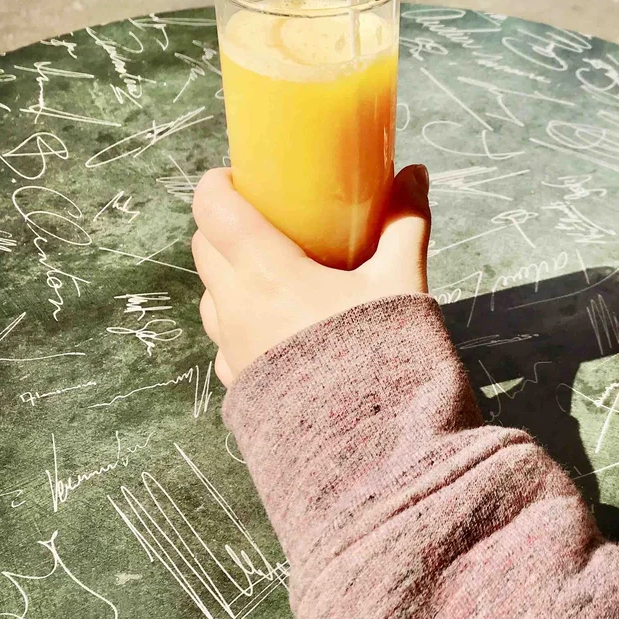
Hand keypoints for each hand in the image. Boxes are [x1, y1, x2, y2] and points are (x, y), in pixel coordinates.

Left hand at [191, 166, 430, 386]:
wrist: (367, 446)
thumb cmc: (380, 351)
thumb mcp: (401, 281)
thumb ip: (405, 223)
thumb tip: (414, 173)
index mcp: (265, 271)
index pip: (212, 209)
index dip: (217, 183)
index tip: (242, 176)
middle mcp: (235, 307)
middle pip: (204, 247)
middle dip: (224, 224)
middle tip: (267, 220)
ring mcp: (232, 350)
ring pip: (210, 296)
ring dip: (228, 275)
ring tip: (272, 275)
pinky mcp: (238, 386)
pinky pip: (225, 341)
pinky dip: (240, 322)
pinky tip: (277, 329)